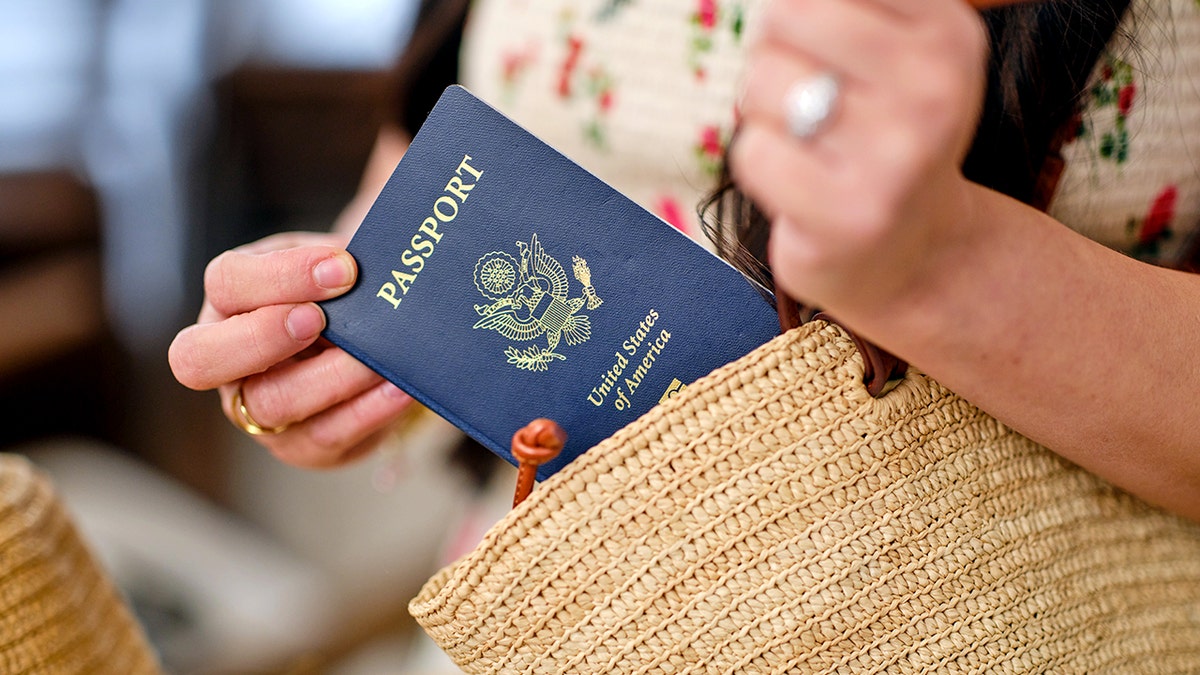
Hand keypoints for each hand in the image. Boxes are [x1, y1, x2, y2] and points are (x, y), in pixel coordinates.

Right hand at [169, 232, 412, 467]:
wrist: (372, 348)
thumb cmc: (341, 299)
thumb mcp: (328, 270)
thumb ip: (332, 267)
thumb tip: (357, 266)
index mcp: (229, 303)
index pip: (225, 282)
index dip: (280, 275)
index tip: (341, 267)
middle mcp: (227, 363)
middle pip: (200, 359)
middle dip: (262, 336)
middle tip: (319, 319)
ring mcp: (256, 412)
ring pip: (272, 403)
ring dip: (332, 377)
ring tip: (379, 359)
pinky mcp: (301, 447)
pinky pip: (327, 435)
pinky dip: (367, 411)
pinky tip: (397, 389)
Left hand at [731, 0, 989, 323]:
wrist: (913, 254)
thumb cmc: (880, 136)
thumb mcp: (894, 53)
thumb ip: (840, 10)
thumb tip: (777, 2)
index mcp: (948, 33)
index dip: (798, 14)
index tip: (828, 54)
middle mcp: (935, 90)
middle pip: (784, 15)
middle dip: (773, 55)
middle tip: (806, 99)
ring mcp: (897, 158)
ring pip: (761, 84)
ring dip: (765, 115)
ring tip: (810, 146)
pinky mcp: (850, 216)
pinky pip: (754, 151)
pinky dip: (761, 166)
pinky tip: (801, 186)